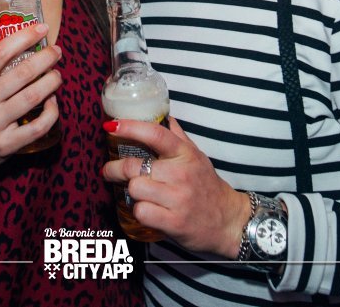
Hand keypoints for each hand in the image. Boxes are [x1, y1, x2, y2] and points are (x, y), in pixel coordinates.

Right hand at [0, 23, 61, 183]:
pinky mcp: (6, 145)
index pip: (0, 52)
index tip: (41, 28)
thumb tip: (9, 47)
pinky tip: (53, 103)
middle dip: (46, 58)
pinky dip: (52, 113)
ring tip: (57, 75)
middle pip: (23, 73)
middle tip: (56, 51)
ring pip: (33, 97)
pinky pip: (37, 127)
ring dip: (52, 82)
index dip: (24, 36)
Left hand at [102, 117, 250, 257]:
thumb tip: (166, 116)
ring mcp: (177, 198)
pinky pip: (141, 212)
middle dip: (115, 169)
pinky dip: (140, 212)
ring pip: (134, 189)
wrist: (229, 222)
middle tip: (109, 171)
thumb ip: (179, 138)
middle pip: (134, 166)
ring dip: (131, 193)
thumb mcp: (197, 157)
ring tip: (138, 194)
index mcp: (185, 154)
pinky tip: (148, 210)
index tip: (111, 126)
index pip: (155, 134)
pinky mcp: (174, 222)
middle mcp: (181, 174)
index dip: (130, 127)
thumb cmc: (208, 187)